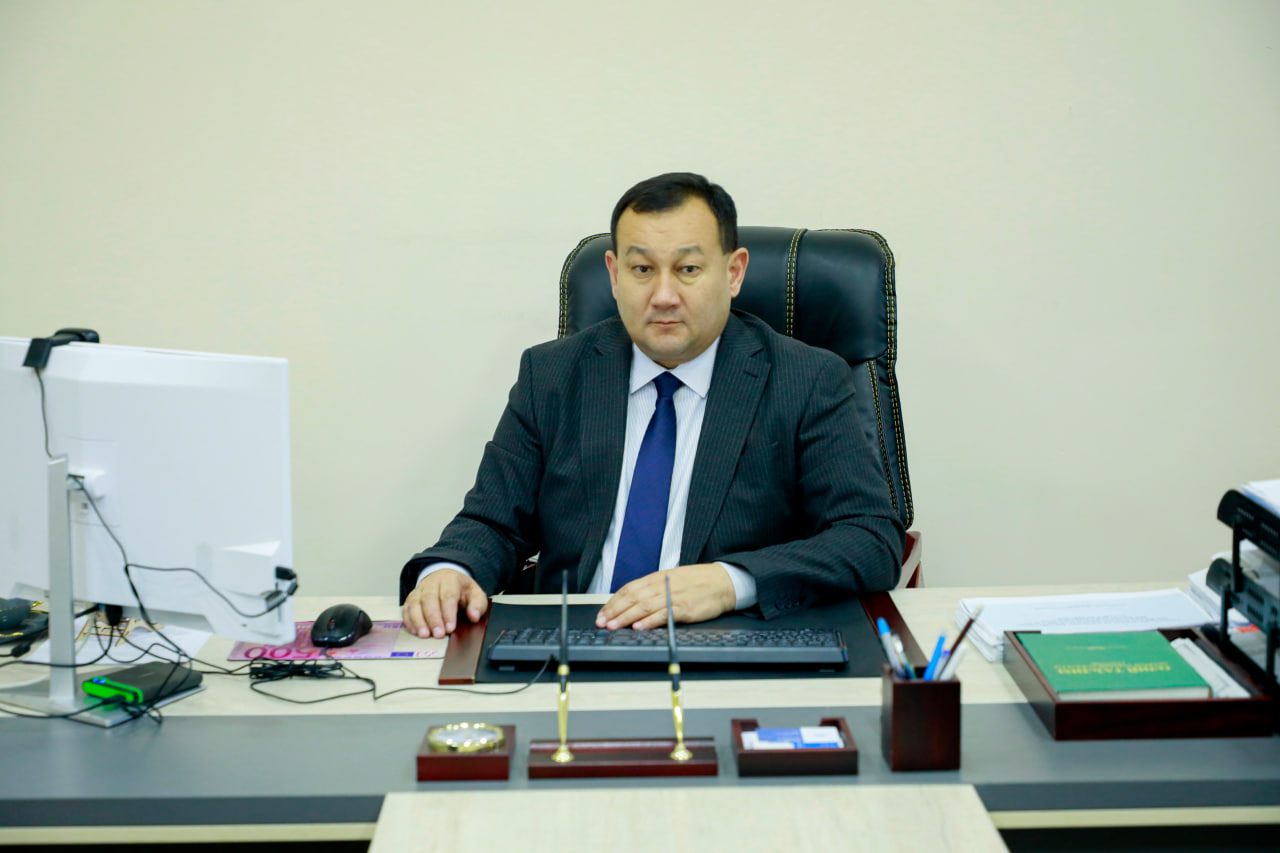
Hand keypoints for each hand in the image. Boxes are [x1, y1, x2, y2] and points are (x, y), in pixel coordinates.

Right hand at [401, 569, 488, 638]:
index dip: (448, 613)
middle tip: (438, 634)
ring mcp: (420, 590)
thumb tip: (474, 616)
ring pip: (415, 603)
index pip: (448, 595)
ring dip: (419, 620)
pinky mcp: (412, 598)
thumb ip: (478, 604)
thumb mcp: (475, 594)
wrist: (446, 579)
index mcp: (450, 579)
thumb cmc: (461, 589)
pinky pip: (407, 608)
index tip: (450, 628)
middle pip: (429, 599)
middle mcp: (433, 583)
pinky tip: (415, 631)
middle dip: (433, 618)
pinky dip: (409, 620)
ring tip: (424, 635)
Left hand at [595, 563, 736, 629]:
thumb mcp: (671, 580)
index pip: (629, 589)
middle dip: (615, 611)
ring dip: (626, 617)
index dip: (613, 602)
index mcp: (657, 578)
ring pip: (644, 606)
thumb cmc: (697, 582)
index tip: (602, 614)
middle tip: (602, 623)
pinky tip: (639, 627)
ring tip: (614, 626)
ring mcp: (673, 596)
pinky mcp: (685, 608)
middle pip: (633, 598)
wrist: (723, 581)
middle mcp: (662, 585)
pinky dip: (650, 621)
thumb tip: (631, 603)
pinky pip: (664, 614)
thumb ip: (653, 590)